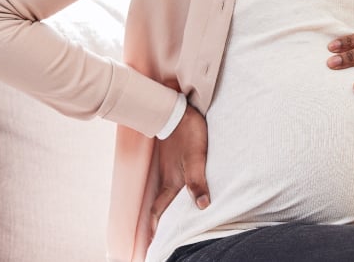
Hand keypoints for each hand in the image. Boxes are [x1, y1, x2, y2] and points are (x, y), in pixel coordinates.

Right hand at [147, 103, 209, 238]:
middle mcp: (167, 177)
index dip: (154, 229)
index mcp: (172, 181)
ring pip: (163, 194)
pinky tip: (174, 194)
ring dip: (162, 208)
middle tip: (154, 239)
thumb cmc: (188, 133)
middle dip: (156, 223)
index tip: (151, 244)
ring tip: (163, 222)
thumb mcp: (197, 157)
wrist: (176, 109)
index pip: (159, 210)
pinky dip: (167, 194)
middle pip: (159, 206)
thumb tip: (202, 206)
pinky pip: (167, 182)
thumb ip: (198, 181)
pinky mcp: (170, 158)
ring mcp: (167, 168)